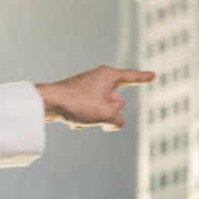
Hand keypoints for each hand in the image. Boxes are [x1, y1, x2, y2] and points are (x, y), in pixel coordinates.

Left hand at [35, 66, 155, 130]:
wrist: (46, 103)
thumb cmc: (76, 104)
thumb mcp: (106, 115)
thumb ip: (118, 120)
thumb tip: (112, 123)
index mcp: (108, 75)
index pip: (131, 78)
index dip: (143, 78)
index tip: (153, 75)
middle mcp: (98, 78)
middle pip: (116, 102)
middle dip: (108, 112)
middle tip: (92, 110)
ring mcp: (86, 87)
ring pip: (101, 109)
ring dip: (93, 118)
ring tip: (79, 114)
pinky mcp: (76, 96)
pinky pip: (88, 112)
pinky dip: (82, 119)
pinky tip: (71, 120)